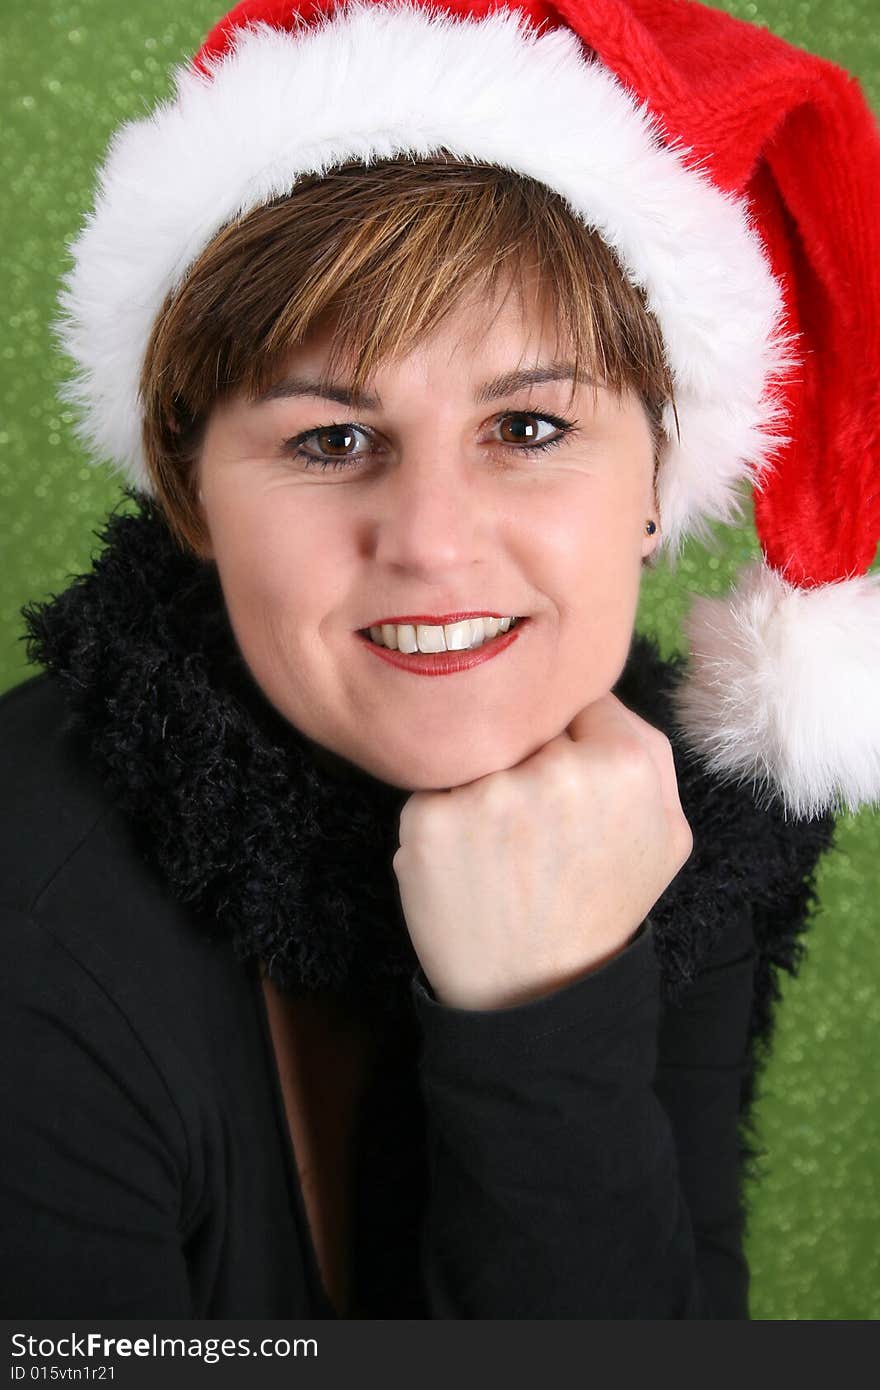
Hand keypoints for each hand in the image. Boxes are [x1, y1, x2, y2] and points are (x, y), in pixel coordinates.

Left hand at [392, 691, 692, 1009]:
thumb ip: (649, 750)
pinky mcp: (429, 821)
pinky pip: (431, 789)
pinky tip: (466, 864)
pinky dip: (441, 820)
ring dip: (481, 789)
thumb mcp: (666, 833)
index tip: (567, 787)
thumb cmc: (601, 904)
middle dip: (524, 760)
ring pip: (476, 754)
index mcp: (627, 761)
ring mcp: (489, 794)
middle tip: (534, 829)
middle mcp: (558, 769)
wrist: (538, 995)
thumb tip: (594, 695)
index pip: (577, 701)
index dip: (569, 741)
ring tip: (500, 851)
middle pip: (524, 725)